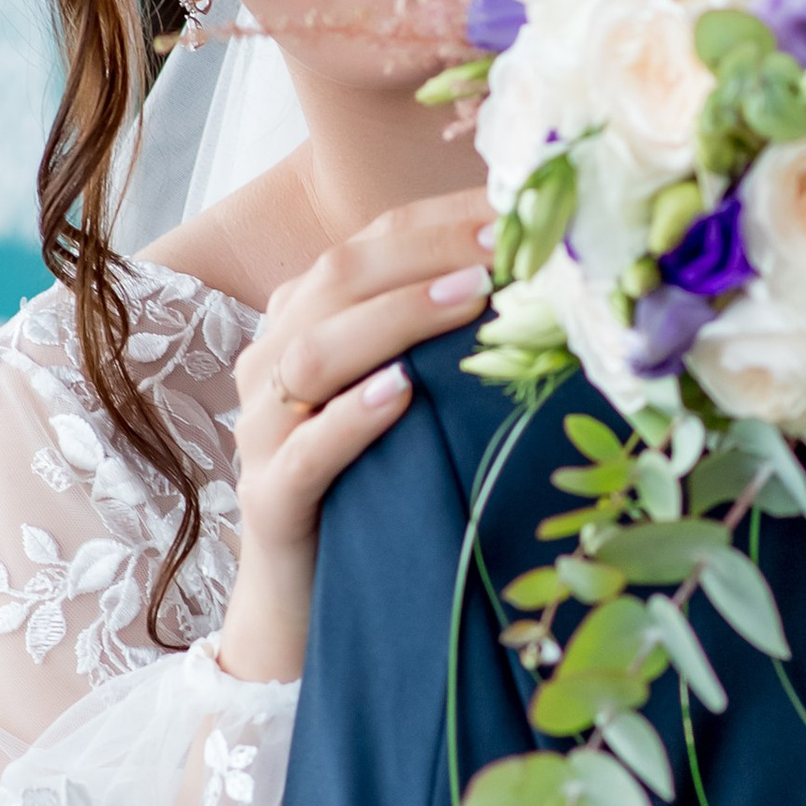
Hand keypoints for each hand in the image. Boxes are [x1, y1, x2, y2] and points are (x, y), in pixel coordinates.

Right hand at [217, 191, 496, 681]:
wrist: (305, 600)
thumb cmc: (374, 487)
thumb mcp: (411, 402)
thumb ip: (443, 343)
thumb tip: (541, 283)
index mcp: (304, 324)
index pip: (369, 246)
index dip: (439, 218)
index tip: (517, 204)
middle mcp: (274, 363)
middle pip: (337, 281)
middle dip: (426, 252)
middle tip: (506, 243)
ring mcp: (264, 431)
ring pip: (314, 352)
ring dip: (396, 318)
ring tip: (469, 298)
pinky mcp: (269, 500)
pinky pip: (304, 451)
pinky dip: (352, 417)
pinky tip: (400, 394)